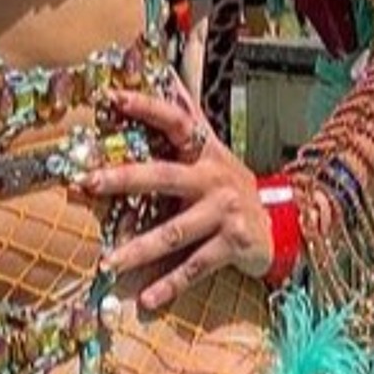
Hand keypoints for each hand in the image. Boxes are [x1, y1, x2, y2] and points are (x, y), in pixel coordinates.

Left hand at [84, 88, 269, 313]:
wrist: (286, 222)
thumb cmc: (231, 185)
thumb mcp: (213, 149)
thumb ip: (187, 116)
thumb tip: (165, 73)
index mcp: (205, 152)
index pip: (175, 121)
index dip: (146, 107)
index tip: (113, 98)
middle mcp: (214, 178)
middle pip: (163, 176)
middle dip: (122, 178)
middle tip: (86, 182)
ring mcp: (224, 213)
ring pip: (174, 232)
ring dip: (139, 248)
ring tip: (107, 262)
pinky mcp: (232, 246)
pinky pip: (194, 268)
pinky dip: (169, 285)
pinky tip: (145, 300)